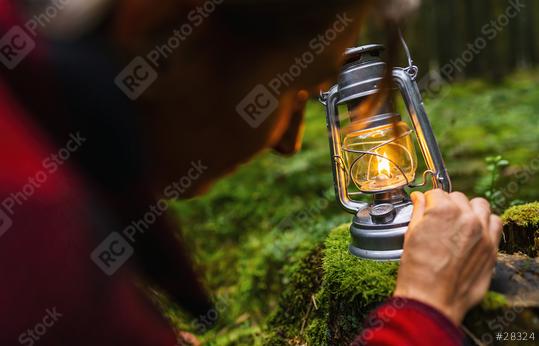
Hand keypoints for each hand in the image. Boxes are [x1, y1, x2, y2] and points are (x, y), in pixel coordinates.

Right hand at [394, 189, 502, 324]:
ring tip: (458, 222)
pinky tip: (474, 231)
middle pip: (457, 197)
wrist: (432, 299)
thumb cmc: (418, 270)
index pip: (436, 193)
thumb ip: (418, 211)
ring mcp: (482, 231)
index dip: (428, 202)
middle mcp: (466, 217)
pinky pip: (495, 222)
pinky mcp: (492, 246)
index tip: (426, 208)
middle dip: (447, 205)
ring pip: (479, 205)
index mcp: (442, 210)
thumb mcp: (410, 235)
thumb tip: (419, 198)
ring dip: (468, 209)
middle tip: (439, 220)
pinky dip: (486, 222)